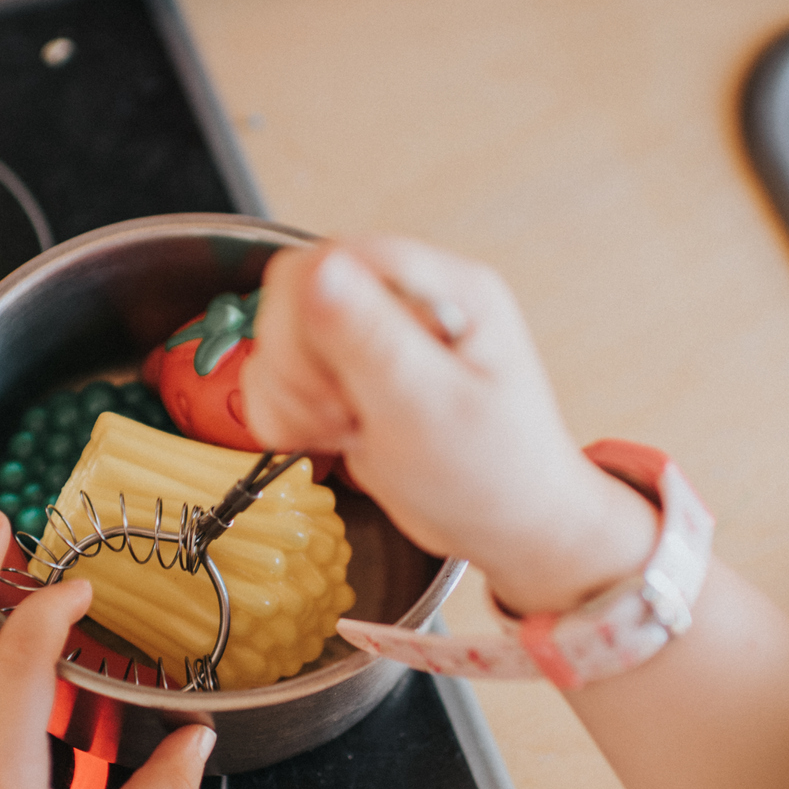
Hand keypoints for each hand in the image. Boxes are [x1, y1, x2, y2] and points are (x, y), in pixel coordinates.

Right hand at [240, 237, 658, 614]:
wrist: (507, 528)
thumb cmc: (494, 475)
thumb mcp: (432, 410)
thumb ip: (373, 338)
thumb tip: (320, 269)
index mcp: (445, 290)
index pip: (336, 260)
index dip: (311, 319)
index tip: (334, 383)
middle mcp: (407, 300)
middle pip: (297, 292)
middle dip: (299, 365)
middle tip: (342, 414)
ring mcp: (375, 336)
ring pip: (281, 333)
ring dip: (292, 393)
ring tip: (345, 429)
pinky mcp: (349, 372)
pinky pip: (281, 372)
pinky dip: (288, 411)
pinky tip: (332, 436)